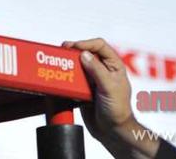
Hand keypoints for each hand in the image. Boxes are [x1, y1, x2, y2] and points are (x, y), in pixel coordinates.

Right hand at [61, 38, 157, 157]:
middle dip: (73, 51)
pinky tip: (59, 78)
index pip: (99, 45)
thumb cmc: (118, 111)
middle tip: (60, 52)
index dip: (86, 43)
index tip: (73, 47)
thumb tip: (84, 54)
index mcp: (114, 66)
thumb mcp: (109, 88)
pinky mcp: (82, 89)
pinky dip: (65, 77)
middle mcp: (102, 70)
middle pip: (85, 53)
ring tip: (57, 64)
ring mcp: (92, 79)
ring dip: (67, 64)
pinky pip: (72, 79)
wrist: (111, 131)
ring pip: (77, 65)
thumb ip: (97, 70)